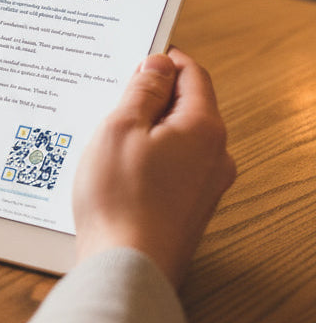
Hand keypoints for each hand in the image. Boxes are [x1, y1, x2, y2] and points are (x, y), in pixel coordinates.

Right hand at [73, 48, 235, 286]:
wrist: (126, 266)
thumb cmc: (120, 196)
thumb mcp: (121, 127)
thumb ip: (143, 90)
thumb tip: (158, 64)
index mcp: (204, 128)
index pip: (192, 74)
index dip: (163, 60)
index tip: (134, 56)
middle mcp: (215, 155)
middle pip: (186, 105)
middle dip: (151, 95)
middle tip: (111, 95)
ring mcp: (206, 184)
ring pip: (177, 137)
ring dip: (146, 127)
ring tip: (107, 133)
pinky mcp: (189, 207)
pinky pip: (172, 164)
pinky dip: (148, 155)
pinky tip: (117, 165)